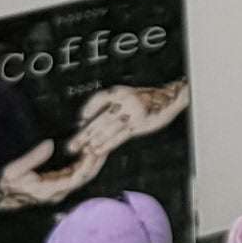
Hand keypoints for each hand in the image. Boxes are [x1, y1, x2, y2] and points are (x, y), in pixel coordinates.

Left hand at [63, 82, 189, 180]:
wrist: (169, 99)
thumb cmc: (147, 99)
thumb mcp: (128, 96)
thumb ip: (112, 105)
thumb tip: (88, 120)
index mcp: (119, 91)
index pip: (98, 99)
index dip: (88, 110)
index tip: (79, 121)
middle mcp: (124, 101)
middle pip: (100, 119)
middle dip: (84, 134)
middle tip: (72, 145)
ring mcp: (132, 112)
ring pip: (108, 129)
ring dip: (94, 141)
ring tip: (83, 151)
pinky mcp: (139, 123)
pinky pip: (120, 136)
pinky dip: (108, 144)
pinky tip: (100, 150)